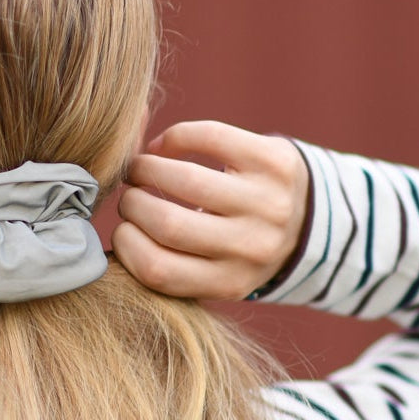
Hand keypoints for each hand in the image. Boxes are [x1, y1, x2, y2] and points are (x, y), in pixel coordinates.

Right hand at [112, 121, 308, 300]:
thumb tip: (108, 244)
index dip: (125, 245)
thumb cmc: (238, 248)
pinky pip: (209, 137)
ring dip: (147, 168)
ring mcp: (268, 202)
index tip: (121, 231)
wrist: (310, 221)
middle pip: (168, 224)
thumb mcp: (214, 272)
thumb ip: (171, 263)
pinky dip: (175, 138)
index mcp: (230, 282)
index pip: (159, 269)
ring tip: (140, 170)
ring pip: (185, 178)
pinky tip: (165, 147)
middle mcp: (253, 246)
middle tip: (130, 197)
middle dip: (132, 205)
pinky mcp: (274, 161)